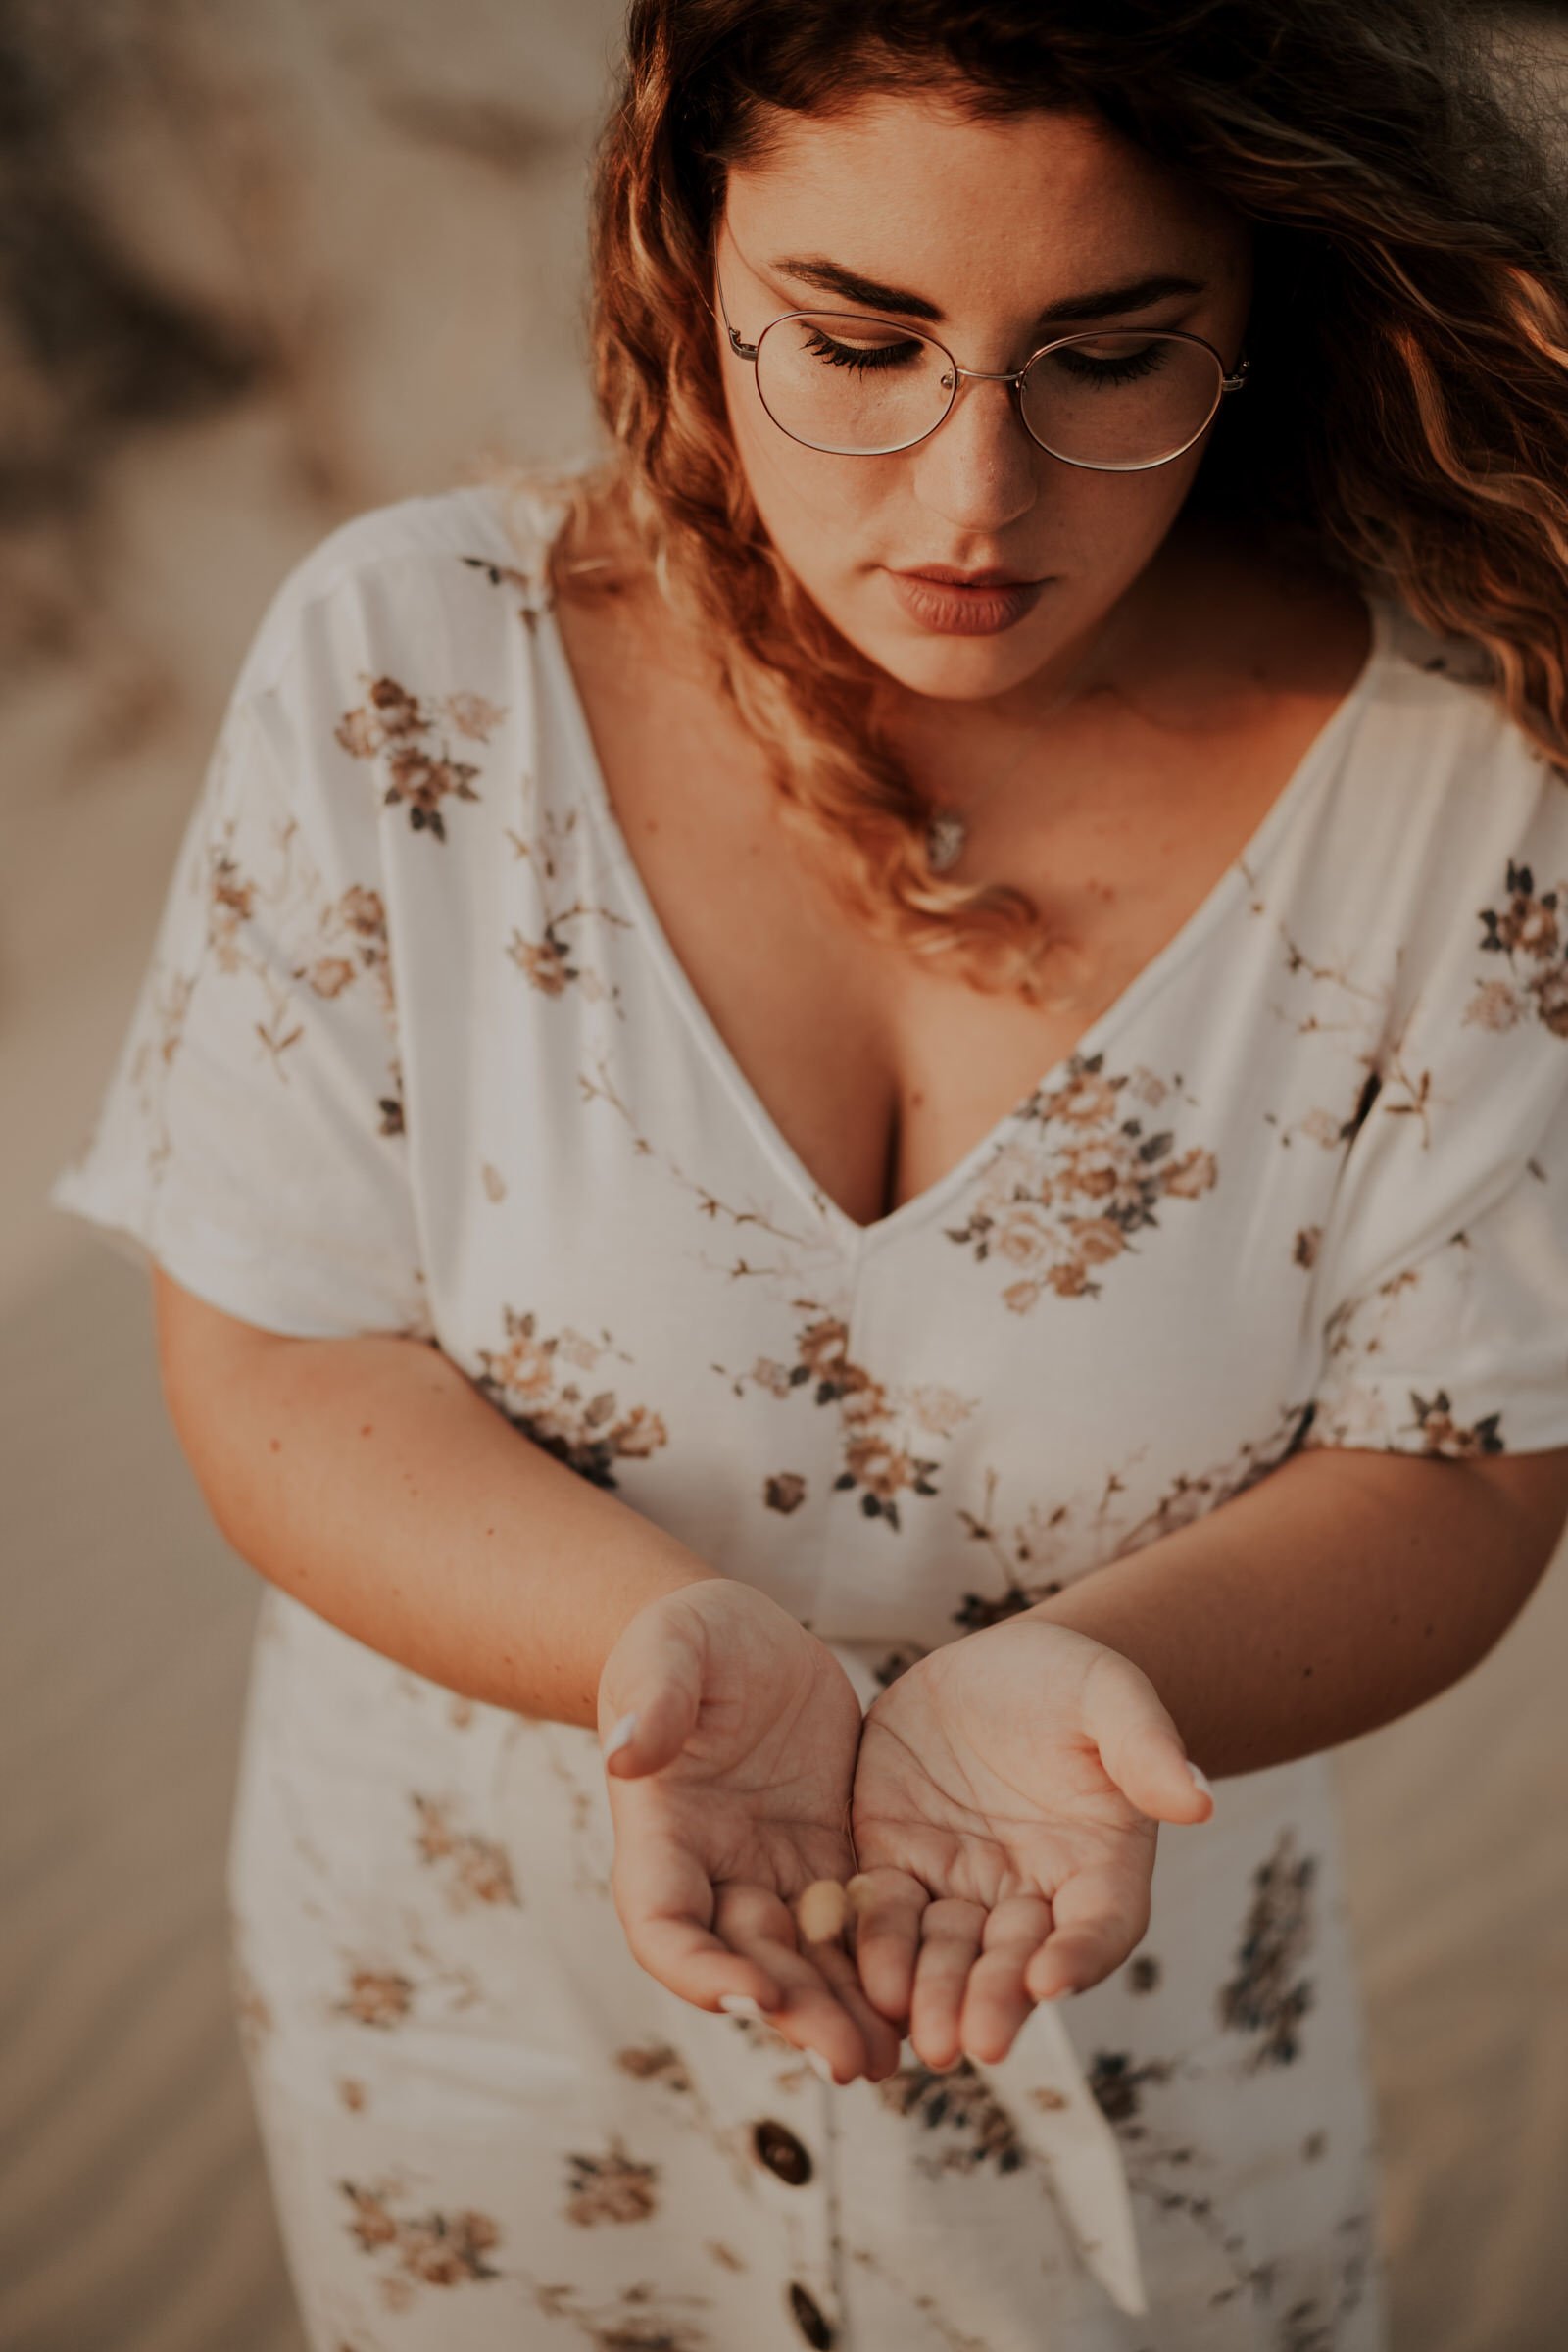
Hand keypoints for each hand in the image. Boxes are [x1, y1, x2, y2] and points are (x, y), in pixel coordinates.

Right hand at [597, 1577, 902, 2083]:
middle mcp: (715, 1872)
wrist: (743, 1637)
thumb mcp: (669, 1650)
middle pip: (747, 1962)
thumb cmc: (688, 1638)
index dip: (697, 1968)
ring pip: (808, 1962)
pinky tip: (929, 2001)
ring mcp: (774, 1874)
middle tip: (851, 2060)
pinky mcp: (830, 1861)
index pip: (663, 1923)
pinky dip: (883, 1968)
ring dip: (844, 2012)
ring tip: (895, 2060)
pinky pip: (857, 1926)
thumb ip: (652, 1698)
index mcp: (661, 1834)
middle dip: (796, 2013)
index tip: (750, 1993)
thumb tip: (626, 1753)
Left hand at [846, 1617, 1211, 2070]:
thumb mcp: (1110, 1696)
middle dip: (991, 1999)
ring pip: (943, 1950)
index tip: (1050, 1979)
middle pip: (1013, 1959)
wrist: (997, 1668)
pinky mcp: (894, 1861)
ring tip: (912, 2031)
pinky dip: (870, 1944)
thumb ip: (1146, 1746)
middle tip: (968, 2043)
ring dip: (928, 1993)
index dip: (1079, 1956)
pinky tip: (856, 1976)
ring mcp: (957, 1885)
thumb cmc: (1071, 1683)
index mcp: (1097, 1867)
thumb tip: (1200, 1800)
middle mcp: (1028, 1895)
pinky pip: (879, 1909)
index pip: (1099, 1925)